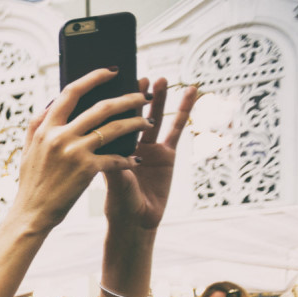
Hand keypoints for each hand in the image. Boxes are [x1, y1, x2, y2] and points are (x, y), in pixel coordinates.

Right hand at [10, 69, 149, 232]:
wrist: (32, 213)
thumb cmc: (32, 183)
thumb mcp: (28, 151)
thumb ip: (37, 126)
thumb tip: (50, 105)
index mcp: (45, 128)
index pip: (71, 92)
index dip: (93, 78)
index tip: (112, 71)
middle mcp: (60, 136)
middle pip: (101, 107)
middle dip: (128, 98)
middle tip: (144, 94)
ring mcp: (74, 152)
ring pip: (114, 129)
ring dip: (136, 122)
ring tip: (149, 121)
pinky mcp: (86, 169)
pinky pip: (115, 158)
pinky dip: (128, 159)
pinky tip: (137, 160)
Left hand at [103, 78, 196, 229]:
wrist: (137, 222)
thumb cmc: (119, 204)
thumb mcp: (113, 182)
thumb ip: (113, 163)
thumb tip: (106, 147)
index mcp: (109, 146)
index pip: (108, 118)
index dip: (111, 100)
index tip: (109, 81)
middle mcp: (127, 142)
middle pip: (131, 112)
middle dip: (133, 94)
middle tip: (135, 74)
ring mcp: (148, 146)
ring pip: (153, 115)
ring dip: (157, 97)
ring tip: (159, 79)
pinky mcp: (167, 152)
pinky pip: (177, 127)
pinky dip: (184, 110)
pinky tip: (190, 91)